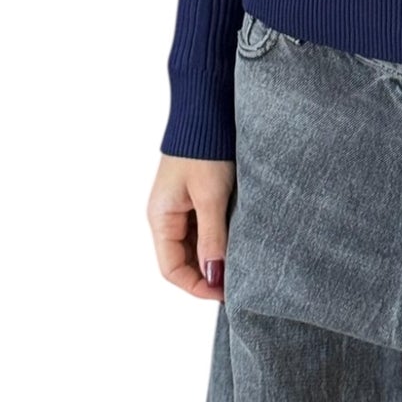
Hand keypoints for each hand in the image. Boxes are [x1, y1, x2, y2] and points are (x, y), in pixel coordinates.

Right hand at [148, 154, 235, 298]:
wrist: (207, 108)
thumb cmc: (204, 149)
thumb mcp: (210, 196)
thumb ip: (212, 238)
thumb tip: (214, 277)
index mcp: (160, 217)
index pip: (172, 269)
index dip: (197, 286)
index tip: (225, 292)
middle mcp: (166, 215)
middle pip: (183, 260)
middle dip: (207, 273)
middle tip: (238, 281)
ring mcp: (180, 205)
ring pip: (195, 244)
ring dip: (214, 255)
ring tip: (241, 262)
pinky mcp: (195, 195)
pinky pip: (203, 227)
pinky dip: (218, 237)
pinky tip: (238, 240)